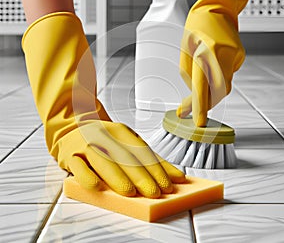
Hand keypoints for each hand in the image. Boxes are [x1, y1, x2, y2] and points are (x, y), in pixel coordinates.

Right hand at [57, 120, 185, 197]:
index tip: (167, 184)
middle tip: (154, 192)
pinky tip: (96, 186)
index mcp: (121, 131)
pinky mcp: (70, 156)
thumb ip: (151, 160)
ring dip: (117, 177)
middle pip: (125, 157)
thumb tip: (176, 177)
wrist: (74, 128)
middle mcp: (105, 136)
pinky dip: (86, 176)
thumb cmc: (104, 140)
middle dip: (141, 175)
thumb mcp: (128, 143)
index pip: (141, 150)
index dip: (155, 168)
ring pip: (103, 161)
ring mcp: (87, 145)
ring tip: (130, 192)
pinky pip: (78, 167)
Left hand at [176, 10, 244, 125]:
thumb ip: (188, 72)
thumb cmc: (197, 25)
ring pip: (225, 86)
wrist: (219, 8)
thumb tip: (194, 91)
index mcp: (204, 52)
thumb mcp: (184, 48)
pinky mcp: (240, 56)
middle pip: (218, 91)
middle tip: (193, 110)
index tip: (198, 120)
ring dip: (211, 93)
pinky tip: (212, 68)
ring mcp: (234, 56)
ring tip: (200, 89)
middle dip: (206, 105)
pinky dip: (218, 78)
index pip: (202, 86)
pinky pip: (228, 75)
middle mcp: (222, 55)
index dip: (200, 106)